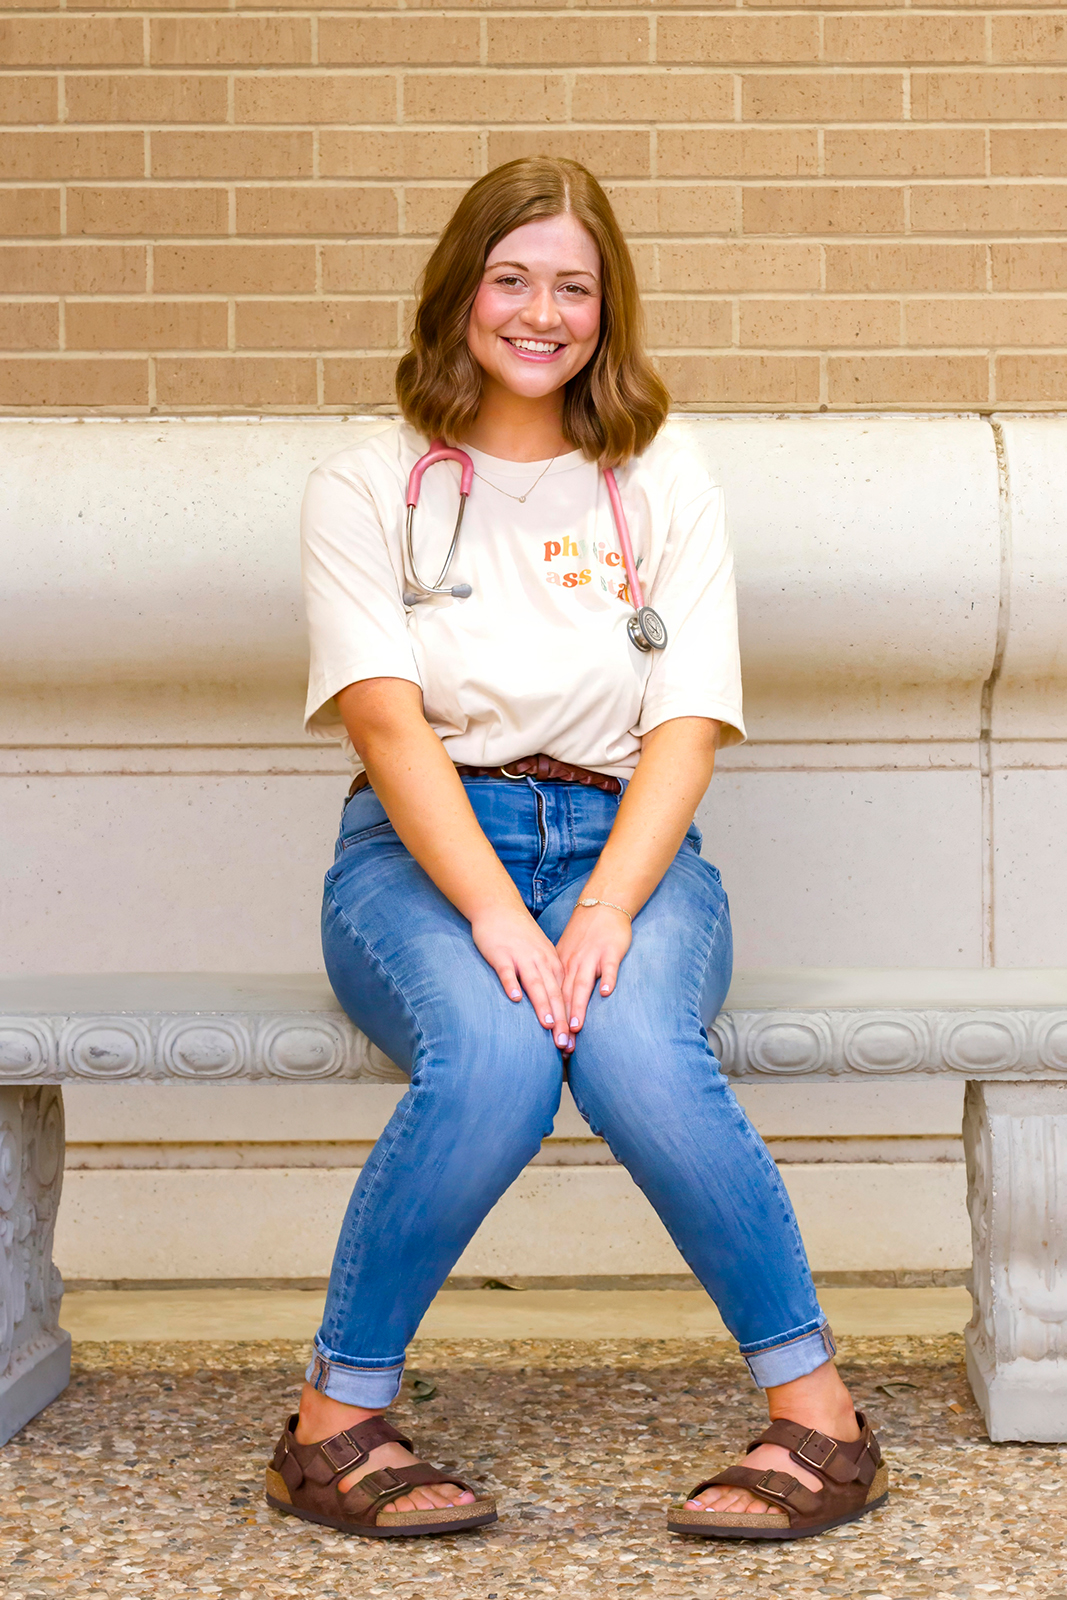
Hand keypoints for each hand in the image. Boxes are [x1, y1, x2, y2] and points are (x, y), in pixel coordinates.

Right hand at [470, 904, 573, 1050]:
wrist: (499, 908)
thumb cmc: (520, 936)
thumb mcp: (541, 954)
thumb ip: (548, 977)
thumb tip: (555, 1006)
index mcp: (552, 963)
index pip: (564, 996)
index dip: (569, 1020)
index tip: (572, 1044)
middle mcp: (540, 961)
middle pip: (554, 993)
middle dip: (560, 1020)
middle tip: (564, 1044)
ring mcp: (521, 957)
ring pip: (535, 983)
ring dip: (542, 1004)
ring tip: (547, 1025)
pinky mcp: (501, 954)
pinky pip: (507, 971)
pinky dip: (512, 984)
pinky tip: (515, 999)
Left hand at [556, 902, 632, 1037]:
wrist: (601, 906)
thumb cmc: (585, 936)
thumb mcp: (566, 955)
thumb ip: (562, 979)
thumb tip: (555, 1006)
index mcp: (562, 967)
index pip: (554, 997)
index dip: (552, 1021)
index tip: (551, 1045)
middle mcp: (574, 964)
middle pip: (566, 996)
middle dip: (563, 1022)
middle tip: (561, 1046)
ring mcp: (592, 957)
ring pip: (583, 984)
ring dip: (578, 1005)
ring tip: (576, 1026)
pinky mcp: (611, 951)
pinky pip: (609, 966)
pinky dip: (608, 978)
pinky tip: (607, 993)